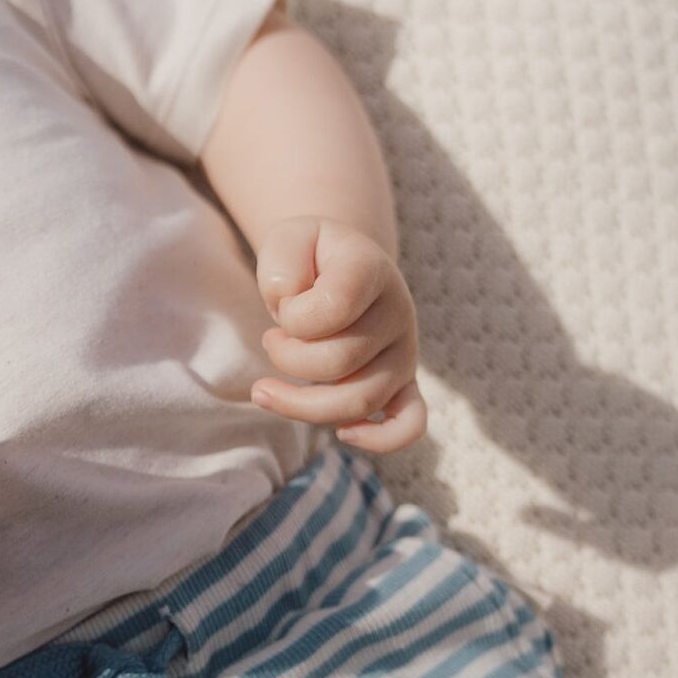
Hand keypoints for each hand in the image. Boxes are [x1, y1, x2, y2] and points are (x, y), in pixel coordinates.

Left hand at [251, 216, 427, 453]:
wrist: (339, 266)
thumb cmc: (309, 257)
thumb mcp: (286, 239)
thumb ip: (280, 263)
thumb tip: (288, 308)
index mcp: (373, 269)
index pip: (333, 308)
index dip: (292, 316)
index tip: (282, 307)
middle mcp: (398, 312)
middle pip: (340, 362)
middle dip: (287, 358)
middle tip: (272, 338)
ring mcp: (404, 353)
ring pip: (359, 401)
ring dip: (300, 404)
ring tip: (266, 389)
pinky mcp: (404, 384)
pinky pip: (410, 424)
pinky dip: (379, 438)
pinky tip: (343, 433)